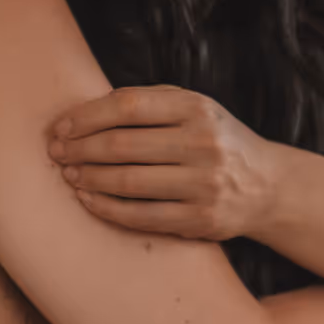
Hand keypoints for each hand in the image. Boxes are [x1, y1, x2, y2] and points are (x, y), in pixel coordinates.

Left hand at [47, 86, 287, 240]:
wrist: (268, 185)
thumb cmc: (214, 140)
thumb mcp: (194, 109)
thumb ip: (149, 103)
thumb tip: (84, 111)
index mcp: (197, 108)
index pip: (128, 106)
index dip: (86, 116)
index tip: (62, 127)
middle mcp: (204, 144)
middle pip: (122, 145)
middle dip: (79, 149)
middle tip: (56, 153)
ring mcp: (204, 184)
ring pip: (128, 182)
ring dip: (88, 178)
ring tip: (68, 174)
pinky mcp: (201, 219)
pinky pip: (140, 216)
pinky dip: (106, 208)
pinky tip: (88, 199)